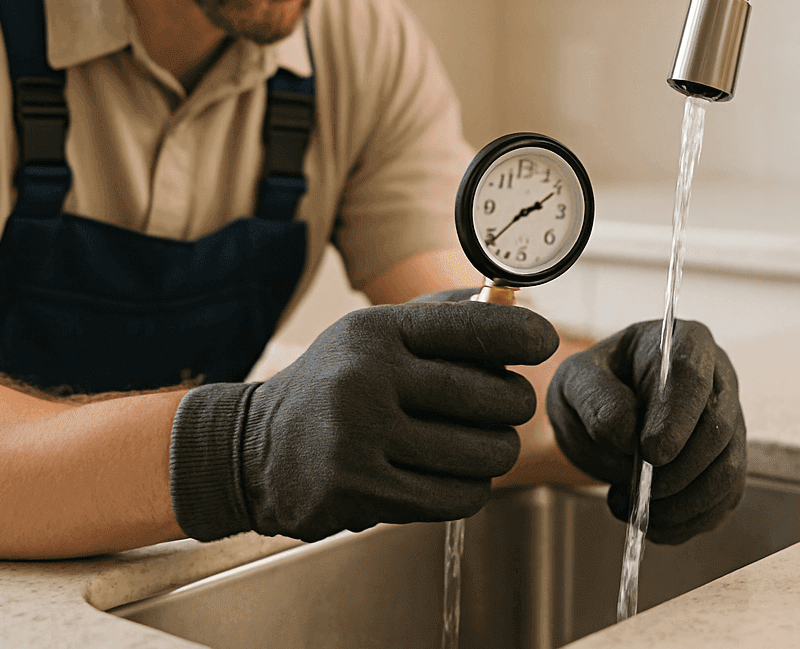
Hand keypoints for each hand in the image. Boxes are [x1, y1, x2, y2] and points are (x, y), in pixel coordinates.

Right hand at [169, 293, 558, 542]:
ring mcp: (361, 437)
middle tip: (509, 409)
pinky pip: (457, 496)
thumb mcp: (373, 334)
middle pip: (491, 396)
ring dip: (498, 453)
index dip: (522, 334)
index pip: (471, 326)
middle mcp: (368, 377)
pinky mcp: (360, 491)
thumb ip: (441, 317)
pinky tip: (458, 475)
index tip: (544, 341)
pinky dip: (472, 488)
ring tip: (484, 446)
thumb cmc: (333, 385)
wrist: (255, 449)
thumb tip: (516, 304)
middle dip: (515, 406)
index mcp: (377, 331)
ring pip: (484, 452)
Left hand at [546, 319, 744, 544]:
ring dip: (681, 504)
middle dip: (677, 471)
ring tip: (633, 509)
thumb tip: (626, 434)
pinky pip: (721, 502)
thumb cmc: (593, 387)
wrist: (601, 417)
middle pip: (719, 430)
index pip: (694, 375)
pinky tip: (649, 522)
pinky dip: (685, 522)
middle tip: (636, 491)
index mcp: (685, 343)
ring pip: (727, 472)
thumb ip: (597, 399)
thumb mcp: (577, 381)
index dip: (677, 417)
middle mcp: (718, 381)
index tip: (651, 453)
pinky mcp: (725, 466)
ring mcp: (729, 426)